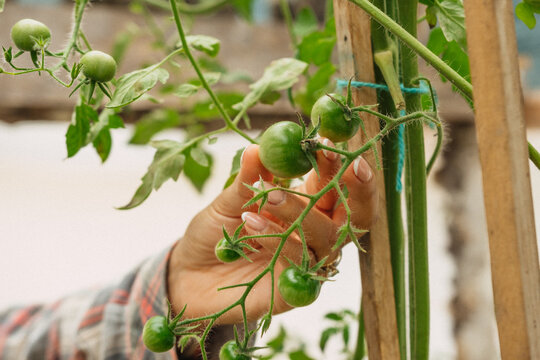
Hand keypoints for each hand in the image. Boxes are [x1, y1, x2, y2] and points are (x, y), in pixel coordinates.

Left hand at [167, 141, 377, 323]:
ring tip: (269, 197)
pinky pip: (300, 262)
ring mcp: (308, 261)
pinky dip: (279, 240)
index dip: (337, 164)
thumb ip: (248, 179)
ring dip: (300, 210)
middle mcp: (314, 233)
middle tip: (348, 165)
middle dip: (357, 190)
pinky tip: (251, 225)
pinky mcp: (296, 288)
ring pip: (327, 236)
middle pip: (354, 215)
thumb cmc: (215, 235)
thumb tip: (258, 148)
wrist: (191, 276)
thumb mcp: (228, 202)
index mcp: (305, 205)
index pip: (334, 184)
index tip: (329, 141)